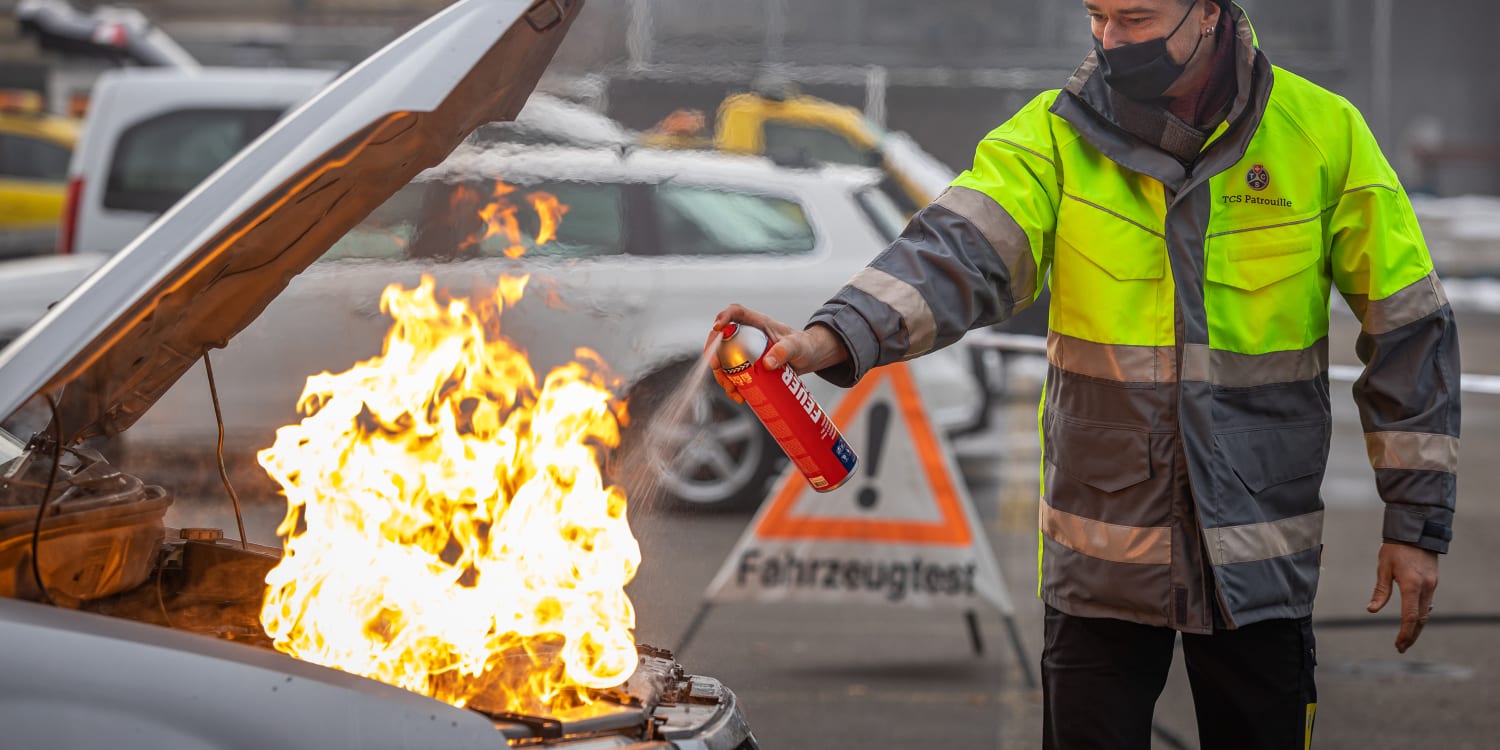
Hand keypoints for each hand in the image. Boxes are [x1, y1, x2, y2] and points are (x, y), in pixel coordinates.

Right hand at [705, 304, 849, 403]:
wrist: (809, 358)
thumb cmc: (804, 345)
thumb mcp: (797, 346)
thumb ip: (785, 351)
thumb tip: (768, 364)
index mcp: (757, 323)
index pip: (735, 313)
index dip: (723, 317)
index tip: (718, 328)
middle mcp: (747, 335)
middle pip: (721, 339)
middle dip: (713, 353)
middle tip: (717, 367)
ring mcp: (745, 352)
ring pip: (723, 361)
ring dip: (722, 376)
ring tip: (731, 389)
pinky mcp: (748, 367)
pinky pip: (733, 376)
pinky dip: (733, 387)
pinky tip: (740, 397)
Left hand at [1367, 542, 1439, 652]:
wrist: (1416, 531)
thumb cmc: (1396, 548)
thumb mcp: (1384, 568)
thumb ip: (1380, 591)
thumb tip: (1371, 610)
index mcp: (1412, 585)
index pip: (1410, 617)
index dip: (1405, 634)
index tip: (1398, 645)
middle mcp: (1425, 587)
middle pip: (1420, 619)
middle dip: (1411, 635)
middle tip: (1401, 647)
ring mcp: (1432, 585)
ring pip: (1425, 613)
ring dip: (1416, 627)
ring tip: (1406, 638)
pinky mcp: (1433, 582)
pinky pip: (1427, 603)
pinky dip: (1420, 615)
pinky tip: (1413, 621)